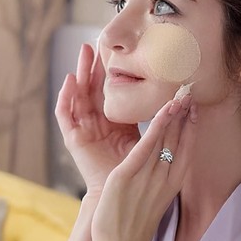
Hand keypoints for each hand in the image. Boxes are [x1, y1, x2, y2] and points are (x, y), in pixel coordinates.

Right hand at [55, 43, 140, 196]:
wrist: (123, 198)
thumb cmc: (137, 172)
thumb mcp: (147, 139)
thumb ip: (155, 120)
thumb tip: (176, 100)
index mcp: (114, 122)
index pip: (110, 90)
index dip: (112, 70)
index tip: (118, 49)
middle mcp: (96, 123)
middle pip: (93, 88)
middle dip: (94, 65)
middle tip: (97, 42)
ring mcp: (83, 130)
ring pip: (78, 95)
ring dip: (79, 72)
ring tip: (83, 52)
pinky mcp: (73, 139)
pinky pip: (64, 114)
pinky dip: (65, 96)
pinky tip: (70, 79)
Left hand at [91, 93, 197, 240]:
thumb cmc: (133, 226)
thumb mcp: (151, 199)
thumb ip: (157, 179)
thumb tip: (159, 164)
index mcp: (171, 184)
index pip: (186, 149)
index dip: (191, 126)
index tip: (193, 107)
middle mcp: (164, 179)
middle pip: (179, 140)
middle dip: (185, 115)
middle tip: (189, 91)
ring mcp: (147, 178)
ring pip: (165, 140)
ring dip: (173, 115)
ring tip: (179, 94)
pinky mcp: (127, 177)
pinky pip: (144, 147)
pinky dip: (155, 127)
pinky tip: (162, 112)